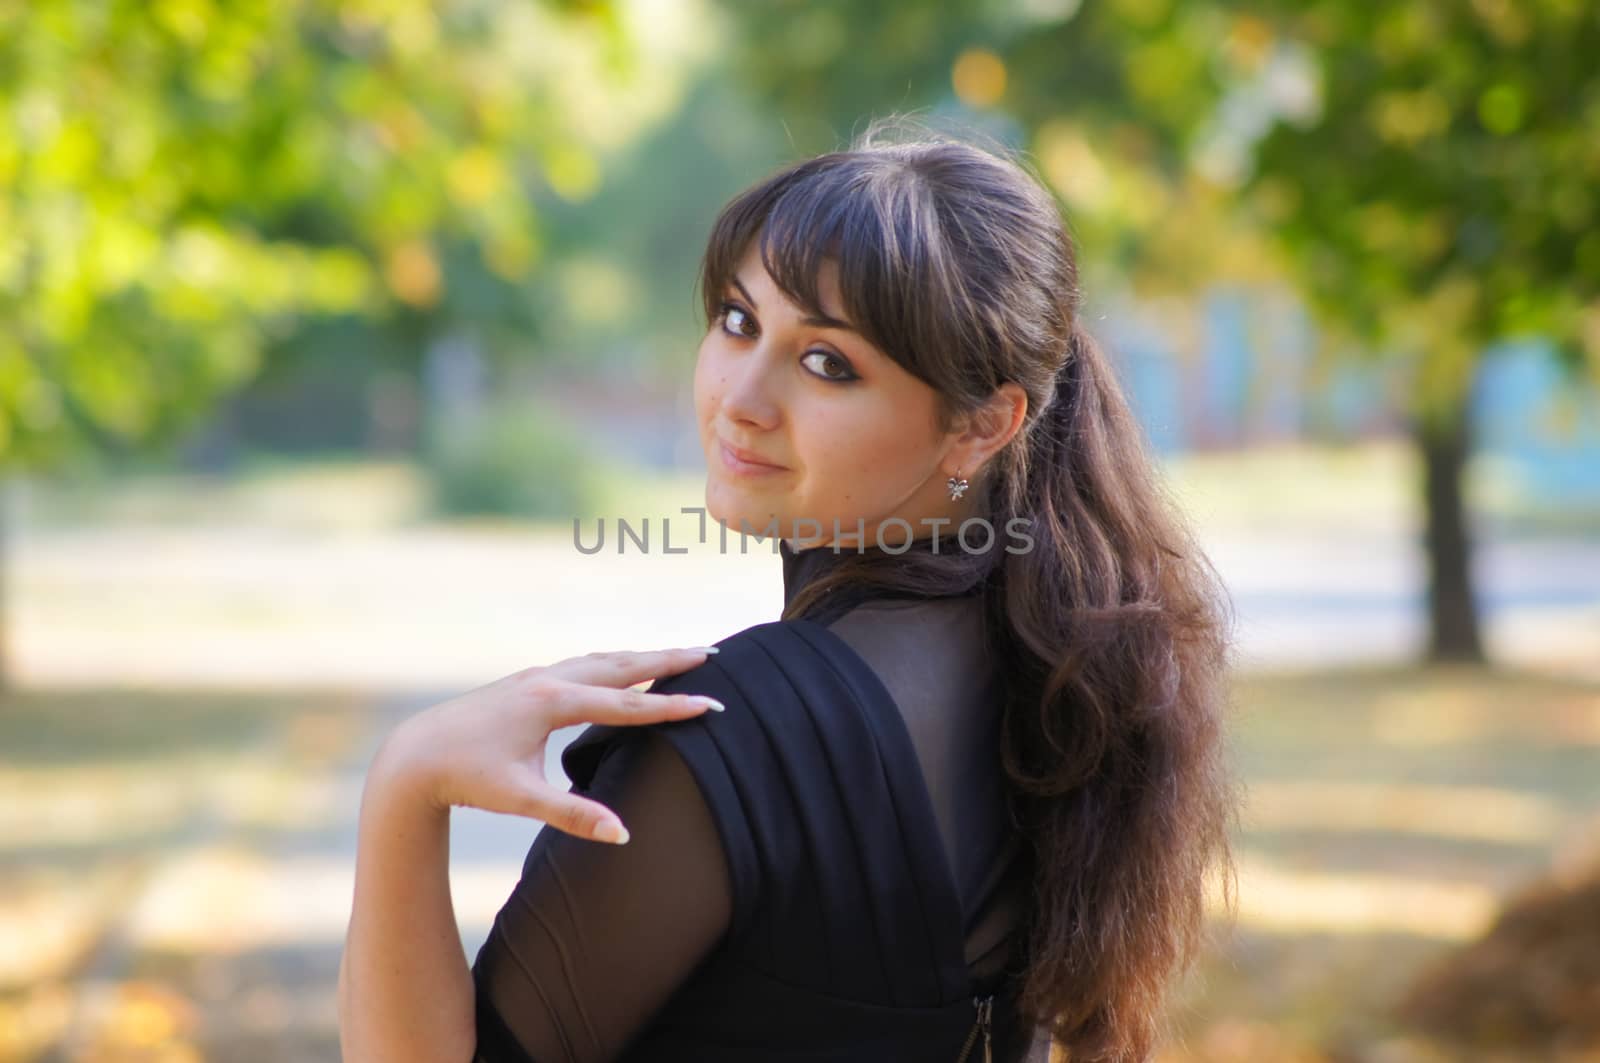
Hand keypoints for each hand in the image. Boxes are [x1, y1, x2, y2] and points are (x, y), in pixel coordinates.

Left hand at [369, 647, 722, 843]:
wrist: (414, 756)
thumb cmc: (466, 777)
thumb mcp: (521, 799)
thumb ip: (574, 815)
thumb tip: (623, 835)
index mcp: (553, 703)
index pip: (628, 704)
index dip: (672, 705)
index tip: (712, 705)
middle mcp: (549, 680)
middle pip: (623, 665)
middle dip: (669, 660)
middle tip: (713, 655)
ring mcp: (537, 677)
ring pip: (603, 660)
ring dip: (643, 656)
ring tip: (679, 655)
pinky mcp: (527, 683)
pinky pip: (584, 664)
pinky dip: (614, 663)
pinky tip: (620, 669)